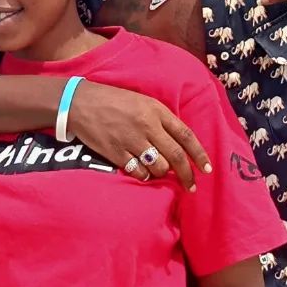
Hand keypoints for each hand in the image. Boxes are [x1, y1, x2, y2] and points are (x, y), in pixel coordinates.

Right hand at [68, 82, 211, 190]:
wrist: (80, 102)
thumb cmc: (113, 100)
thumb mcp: (142, 101)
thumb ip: (160, 119)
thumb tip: (177, 144)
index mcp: (156, 110)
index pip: (186, 135)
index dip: (199, 154)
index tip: (207, 169)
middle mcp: (147, 126)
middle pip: (176, 156)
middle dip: (187, 175)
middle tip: (191, 186)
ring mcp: (131, 140)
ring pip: (159, 167)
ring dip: (163, 173)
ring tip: (159, 172)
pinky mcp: (116, 153)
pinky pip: (139, 172)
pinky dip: (144, 176)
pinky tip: (141, 172)